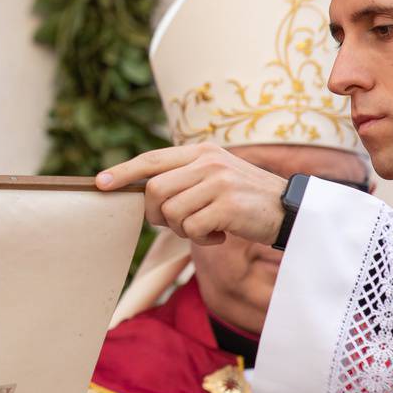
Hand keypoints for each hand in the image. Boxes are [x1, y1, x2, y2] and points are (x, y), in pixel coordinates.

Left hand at [96, 143, 286, 246]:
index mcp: (201, 152)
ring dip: (183, 230)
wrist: (292, 211)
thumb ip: (185, 179)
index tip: (100, 183)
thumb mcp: (216, 178)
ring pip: (171, 212)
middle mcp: (208, 162)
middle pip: (155, 190)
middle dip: (156, 214)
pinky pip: (192, 229)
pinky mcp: (228, 206)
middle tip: (178, 222)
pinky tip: (221, 236)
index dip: (123, 172)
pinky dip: (201, 240)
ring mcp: (218, 182)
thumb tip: (145, 196)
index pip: (152, 159)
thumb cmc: (247, 200)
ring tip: (208, 228)